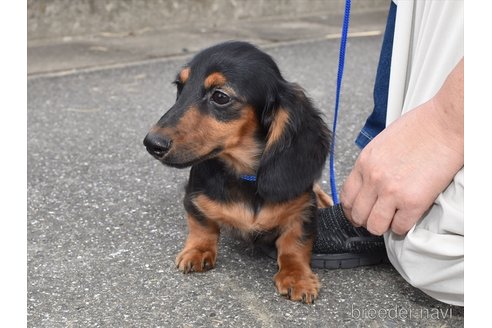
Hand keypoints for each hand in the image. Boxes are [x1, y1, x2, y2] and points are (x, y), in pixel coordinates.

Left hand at [341, 59, 463, 235]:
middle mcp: (373, 179)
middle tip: (375, 218)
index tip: (357, 213)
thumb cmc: (419, 128)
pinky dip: (403, 226)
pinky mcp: (413, 201)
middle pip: (358, 214)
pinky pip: (400, 227)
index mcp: (364, 163)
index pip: (346, 197)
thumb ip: (371, 166)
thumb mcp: (381, 144)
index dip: (351, 210)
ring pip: (375, 226)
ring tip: (391, 219)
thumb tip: (368, 184)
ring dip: (382, 226)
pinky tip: (407, 217)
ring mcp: (392, 192)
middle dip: (365, 220)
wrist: (445, 125)